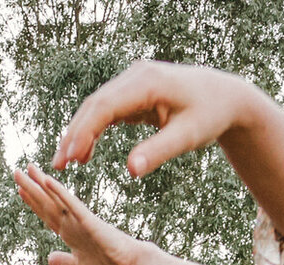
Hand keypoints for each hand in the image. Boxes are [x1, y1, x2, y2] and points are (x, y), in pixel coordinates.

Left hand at [13, 165, 143, 264]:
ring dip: (40, 184)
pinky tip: (47, 180)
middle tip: (17, 171)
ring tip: (26, 168)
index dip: (33, 203)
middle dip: (31, 187)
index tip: (20, 190)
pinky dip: (59, 192)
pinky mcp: (89, 220)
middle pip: (47, 203)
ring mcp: (79, 220)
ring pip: (55, 199)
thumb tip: (49, 258)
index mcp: (70, 234)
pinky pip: (71, 204)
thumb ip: (64, 262)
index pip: (47, 215)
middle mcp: (72, 223)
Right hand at [50, 60, 261, 177]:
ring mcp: (133, 80)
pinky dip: (94, 130)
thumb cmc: (210, 115)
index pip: (105, 106)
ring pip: (97, 107)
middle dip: (75, 135)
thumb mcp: (187, 137)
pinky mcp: (134, 90)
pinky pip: (107, 110)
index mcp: (147, 82)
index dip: (83, 132)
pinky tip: (85, 153)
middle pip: (95, 104)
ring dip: (80, 133)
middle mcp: (136, 75)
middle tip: (58, 166)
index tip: (70, 159)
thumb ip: (158, 152)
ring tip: (66, 163)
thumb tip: (131, 171)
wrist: (225, 96)